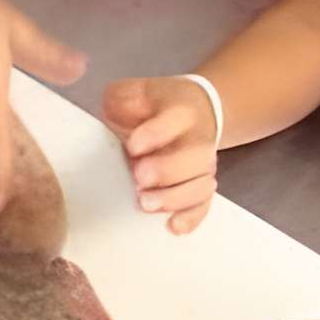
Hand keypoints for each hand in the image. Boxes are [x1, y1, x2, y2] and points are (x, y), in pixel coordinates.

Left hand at [103, 75, 218, 233]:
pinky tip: (174, 226)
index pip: (177, 119)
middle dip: (167, 170)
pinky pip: (204, 204)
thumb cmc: (154, 107)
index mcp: (182, 111)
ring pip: (202, 183)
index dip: (156, 134)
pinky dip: (192, 217)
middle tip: (139, 178)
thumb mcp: (137, 92)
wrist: (195, 112)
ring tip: (147, 204)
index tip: (132, 146)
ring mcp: (203, 166)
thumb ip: (124, 98)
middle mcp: (199, 139)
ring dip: (176, 197)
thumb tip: (115, 113)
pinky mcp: (201, 187)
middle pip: (196, 155)